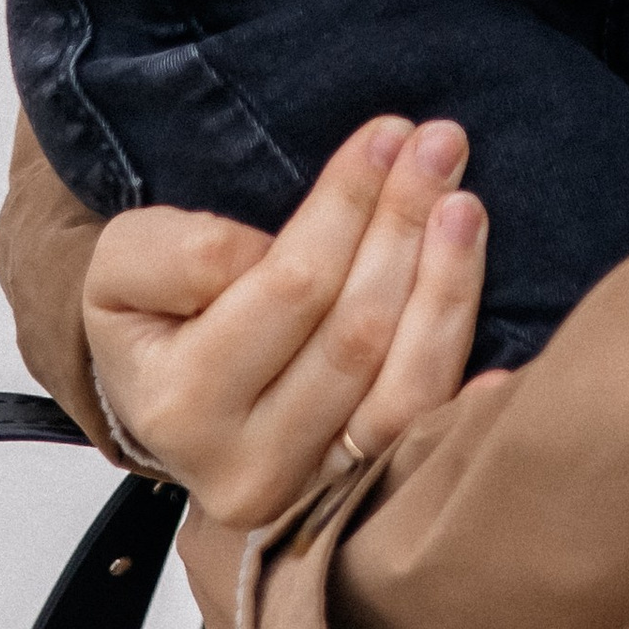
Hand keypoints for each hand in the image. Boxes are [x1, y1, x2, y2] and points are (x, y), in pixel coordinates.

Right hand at [84, 116, 488, 530]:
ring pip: (401, 388)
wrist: (159, 396)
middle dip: (404, 227)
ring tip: (465, 206)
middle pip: (354, 334)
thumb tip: (265, 251)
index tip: (386, 135)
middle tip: (440, 146)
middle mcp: (246, 465)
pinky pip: (423, 441)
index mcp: (181, 403)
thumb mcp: (121, 266)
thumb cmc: (149, 315)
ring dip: (446, 285)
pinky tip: (507, 356)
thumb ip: (179, 252)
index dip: (345, 207)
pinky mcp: (357, 494)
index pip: (289, 288)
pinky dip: (464, 392)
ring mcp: (310, 490)